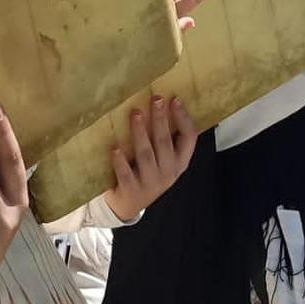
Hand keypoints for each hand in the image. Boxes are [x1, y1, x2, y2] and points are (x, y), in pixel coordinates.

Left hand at [104, 96, 200, 220]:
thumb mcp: (162, 159)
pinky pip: (126, 173)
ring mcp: (150, 182)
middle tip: (155, 99)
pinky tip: (115, 148)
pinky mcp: (131, 190)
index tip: (174, 99)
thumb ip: (163, 138)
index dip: (184, 118)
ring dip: (140, 133)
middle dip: (160, 119)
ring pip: (146, 154)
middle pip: (165, 142)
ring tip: (135, 113)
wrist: (128, 204)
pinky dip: (120, 160)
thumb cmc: (146, 173)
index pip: (189, 138)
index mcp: (180, 162)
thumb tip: (160, 104)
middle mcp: (168, 172)